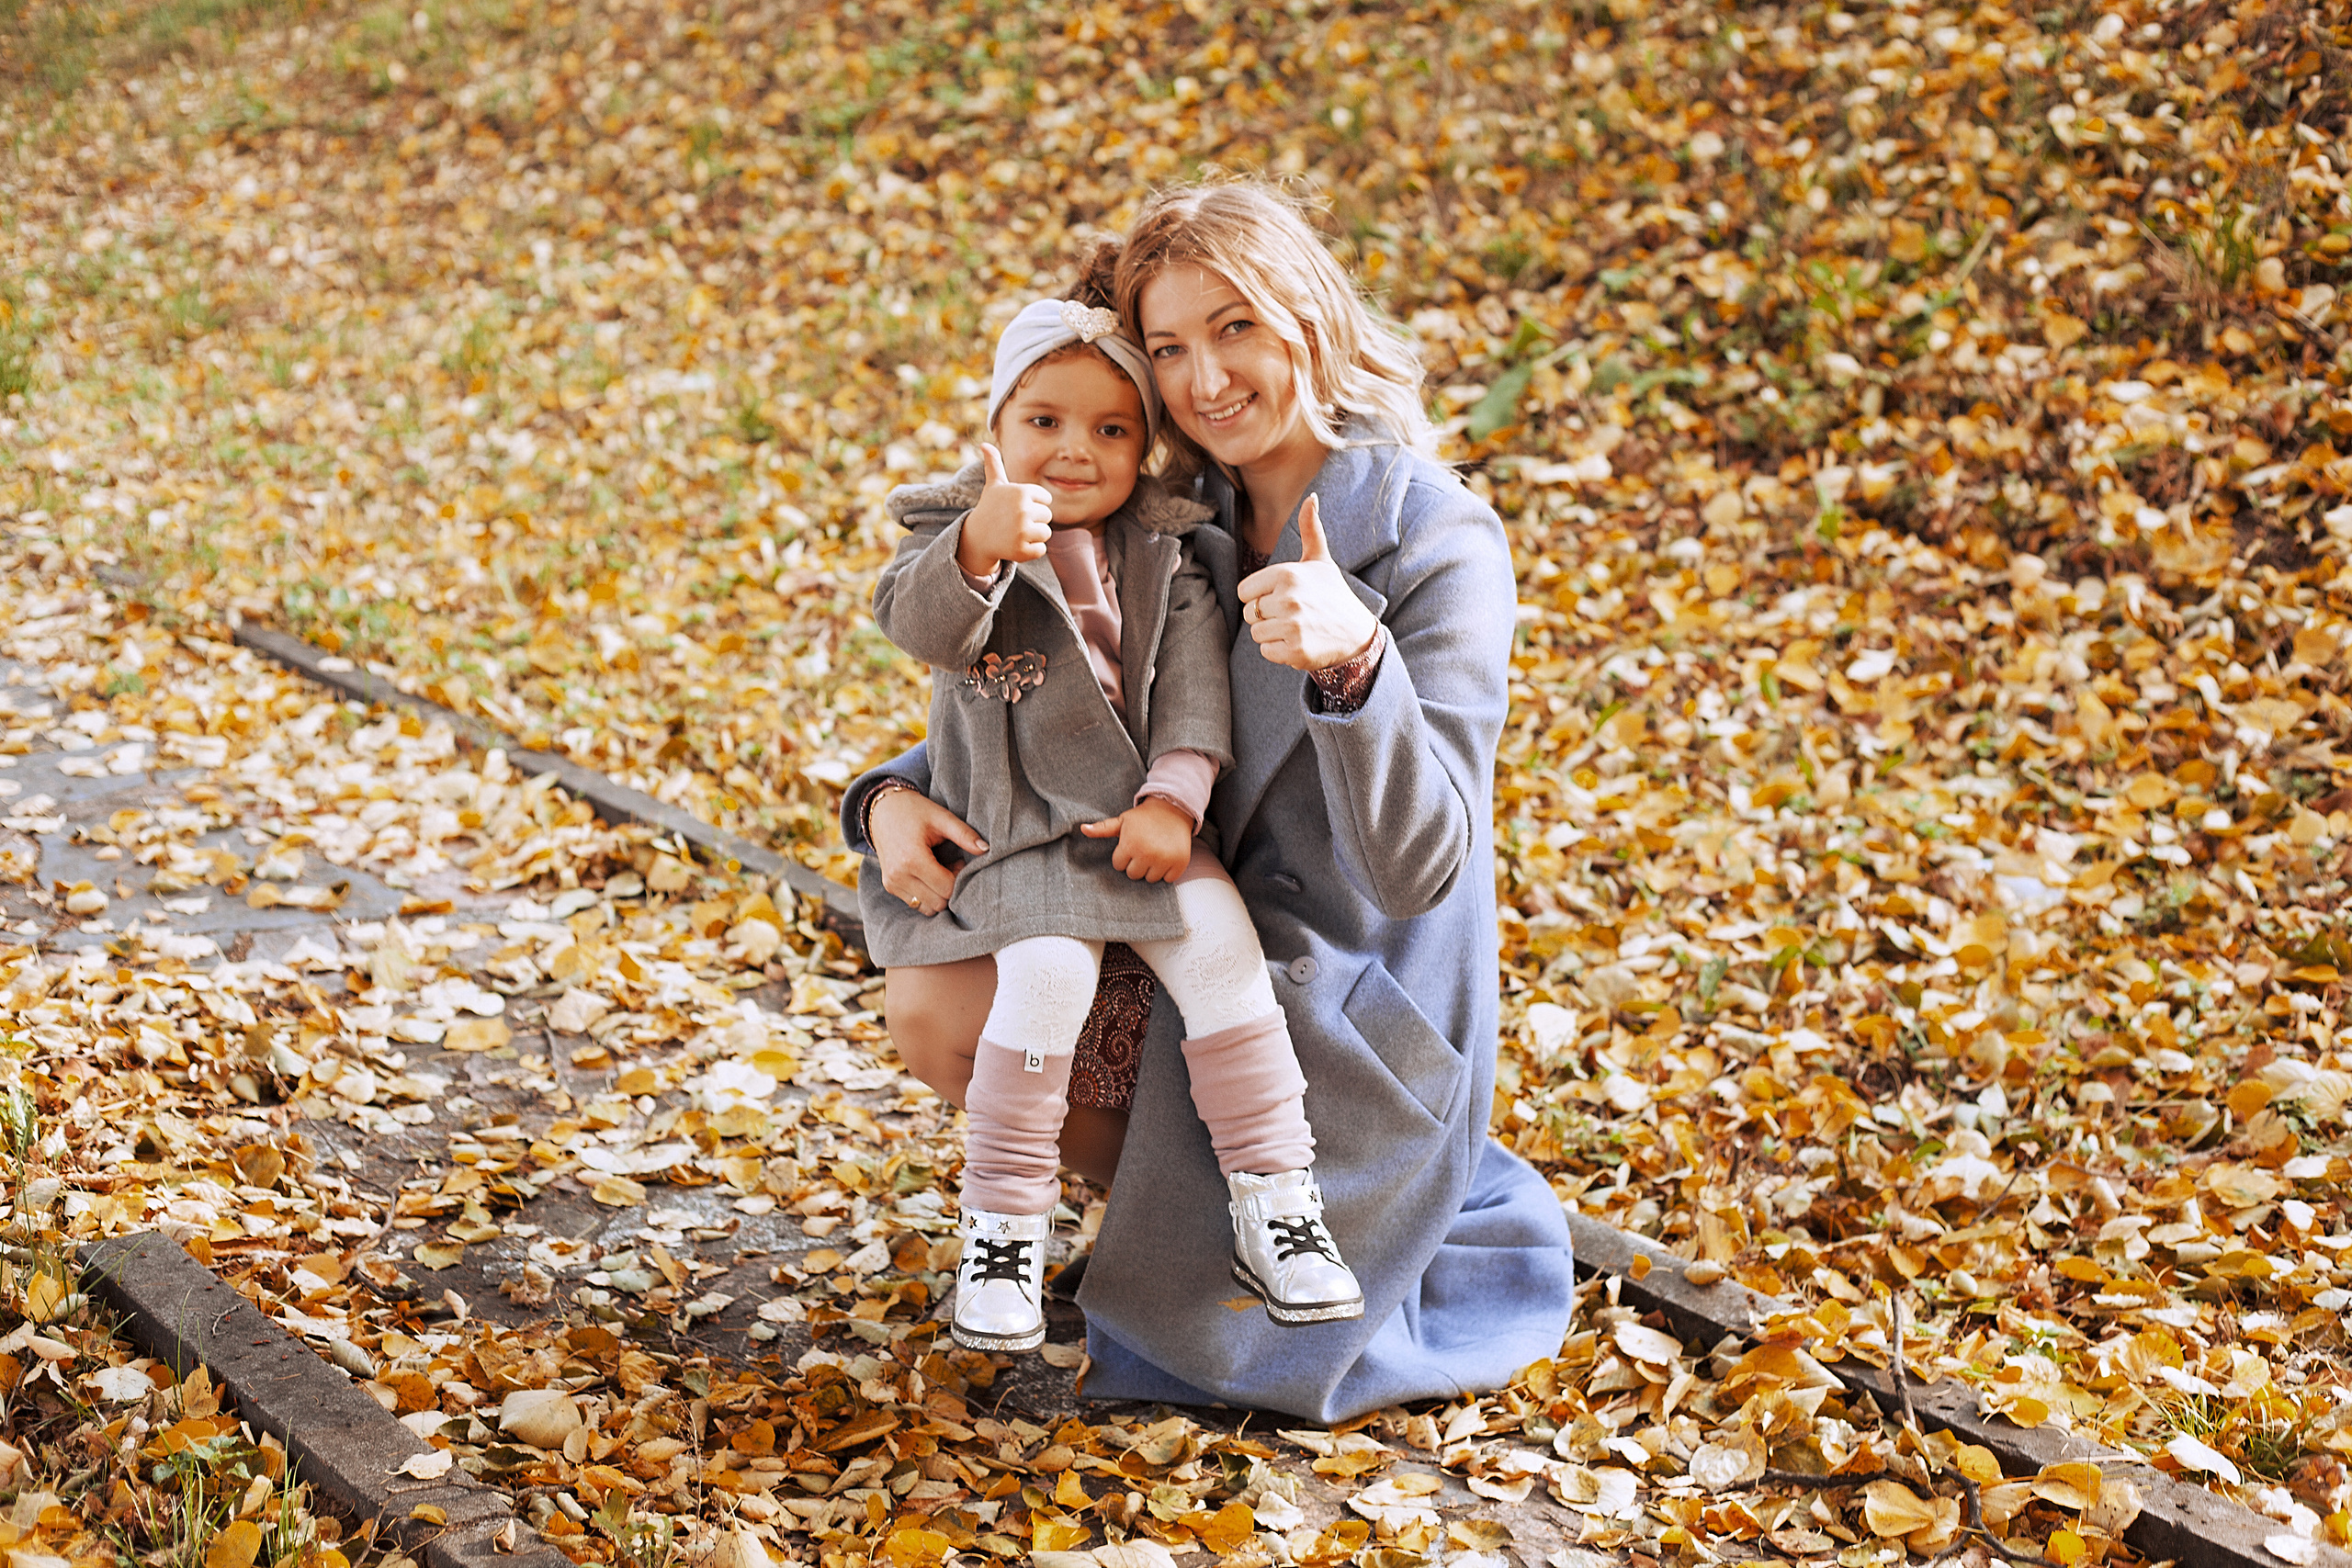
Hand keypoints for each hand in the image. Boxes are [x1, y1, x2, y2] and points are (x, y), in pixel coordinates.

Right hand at [870, 787, 987, 916]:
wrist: (882, 809)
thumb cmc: (914, 810)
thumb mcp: (941, 817)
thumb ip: (965, 834)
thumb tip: (987, 850)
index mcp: (911, 858)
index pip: (946, 888)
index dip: (958, 878)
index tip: (958, 861)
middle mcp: (898, 875)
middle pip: (938, 902)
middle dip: (950, 888)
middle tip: (951, 866)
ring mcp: (892, 883)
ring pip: (927, 908)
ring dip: (938, 894)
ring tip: (939, 870)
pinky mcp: (890, 886)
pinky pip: (916, 904)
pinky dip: (927, 895)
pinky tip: (928, 874)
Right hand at [957, 443, 1053, 576]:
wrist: (977, 537)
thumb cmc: (990, 508)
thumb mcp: (994, 485)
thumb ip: (994, 464)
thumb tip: (984, 443)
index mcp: (1021, 492)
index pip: (1046, 499)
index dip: (1034, 504)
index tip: (1018, 507)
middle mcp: (1022, 510)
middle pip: (1047, 516)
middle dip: (1034, 520)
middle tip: (1015, 521)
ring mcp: (1021, 531)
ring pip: (1046, 533)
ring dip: (1033, 535)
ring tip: (1015, 532)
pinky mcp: (1022, 550)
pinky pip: (1041, 550)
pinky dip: (1031, 550)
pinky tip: (1016, 545)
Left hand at [1079, 796, 1194, 882]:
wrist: (1174, 809)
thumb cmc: (1144, 817)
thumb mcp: (1122, 821)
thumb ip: (1102, 828)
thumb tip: (1082, 829)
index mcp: (1130, 845)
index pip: (1119, 866)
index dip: (1124, 856)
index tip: (1131, 845)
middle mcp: (1147, 854)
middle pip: (1134, 875)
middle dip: (1136, 864)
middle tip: (1144, 849)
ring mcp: (1165, 860)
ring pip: (1151, 879)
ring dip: (1152, 869)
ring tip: (1155, 852)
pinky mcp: (1179, 863)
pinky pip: (1168, 879)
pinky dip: (1168, 871)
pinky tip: (1167, 856)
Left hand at [1236, 496, 1378, 671]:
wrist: (1358, 633)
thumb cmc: (1332, 595)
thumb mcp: (1321, 561)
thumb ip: (1310, 529)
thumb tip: (1311, 497)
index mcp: (1287, 574)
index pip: (1245, 592)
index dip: (1259, 596)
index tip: (1281, 597)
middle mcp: (1289, 599)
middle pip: (1249, 613)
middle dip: (1266, 616)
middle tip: (1293, 615)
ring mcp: (1293, 626)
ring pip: (1256, 634)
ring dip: (1272, 634)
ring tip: (1296, 628)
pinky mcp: (1296, 651)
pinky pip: (1266, 652)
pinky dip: (1279, 652)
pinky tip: (1299, 642)